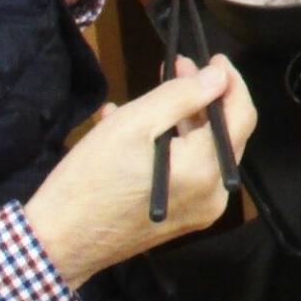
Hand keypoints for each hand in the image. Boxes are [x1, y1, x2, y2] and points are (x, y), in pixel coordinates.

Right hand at [24, 56, 257, 286]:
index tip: (214, 59)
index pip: (242, 115)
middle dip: (203, 96)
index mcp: (206, 170)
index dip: (231, 82)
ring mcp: (200, 210)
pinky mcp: (183, 218)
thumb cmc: (91, 179)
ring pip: (205, 151)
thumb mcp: (133, 124)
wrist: (59, 242)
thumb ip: (182, 96)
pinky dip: (172, 146)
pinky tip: (141, 127)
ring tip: (155, 92)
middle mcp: (214, 194)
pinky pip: (189, 172)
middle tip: (179, 67)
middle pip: (224, 133)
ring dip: (184, 118)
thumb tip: (218, 76)